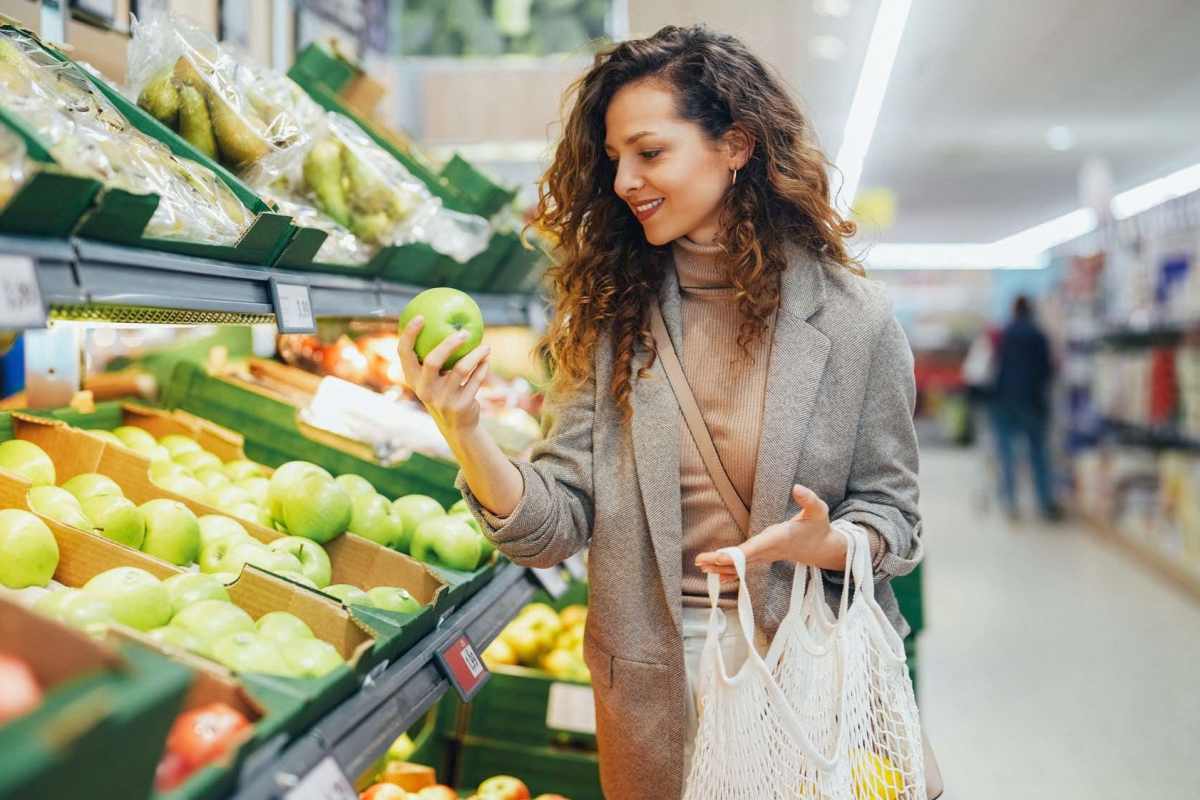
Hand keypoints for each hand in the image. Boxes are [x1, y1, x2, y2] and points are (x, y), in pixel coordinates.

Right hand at [397, 316, 490, 435]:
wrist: (457, 426)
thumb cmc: (444, 392)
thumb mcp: (434, 378)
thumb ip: (435, 357)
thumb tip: (445, 321)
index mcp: (413, 379)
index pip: (404, 354)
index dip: (409, 334)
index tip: (421, 317)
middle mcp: (424, 389)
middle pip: (432, 361)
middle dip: (448, 343)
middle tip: (464, 332)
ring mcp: (442, 399)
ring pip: (461, 369)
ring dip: (476, 354)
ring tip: (486, 346)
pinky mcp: (461, 405)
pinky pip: (475, 380)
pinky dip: (482, 367)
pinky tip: (487, 359)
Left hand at [695, 484, 846, 578]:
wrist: (822, 548)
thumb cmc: (818, 526)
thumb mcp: (818, 510)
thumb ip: (809, 499)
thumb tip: (797, 488)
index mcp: (779, 538)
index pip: (756, 548)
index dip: (738, 554)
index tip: (720, 557)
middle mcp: (770, 550)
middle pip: (743, 559)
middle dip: (721, 562)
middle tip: (700, 562)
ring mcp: (766, 556)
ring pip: (741, 565)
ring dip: (721, 567)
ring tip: (701, 566)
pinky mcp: (764, 558)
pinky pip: (745, 568)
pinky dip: (731, 572)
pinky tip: (716, 577)